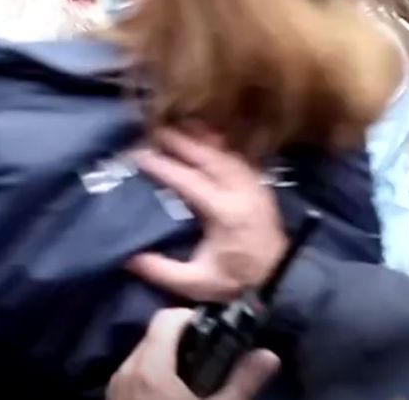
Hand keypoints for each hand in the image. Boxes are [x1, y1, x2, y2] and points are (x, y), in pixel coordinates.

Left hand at [108, 309, 278, 399]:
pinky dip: (154, 376)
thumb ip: (242, 382)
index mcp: (149, 368)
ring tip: (197, 380)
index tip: (216, 330)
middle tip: (213, 356)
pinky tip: (175, 397)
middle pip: (153, 336)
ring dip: (169, 359)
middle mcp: (125, 371)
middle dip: (183, 340)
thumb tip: (267, 355)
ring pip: (142, 356)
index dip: (192, 317)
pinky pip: (133, 376)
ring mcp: (115, 388)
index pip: (166, 318)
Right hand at [127, 130, 287, 301]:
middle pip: (209, 157)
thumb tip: (127, 257)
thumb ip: (161, 271)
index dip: (164, 166)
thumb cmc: (236, 281)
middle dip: (180, 142)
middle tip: (154, 130)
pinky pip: (238, 156)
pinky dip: (220, 143)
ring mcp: (254, 185)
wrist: (280, 280)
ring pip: (225, 152)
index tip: (140, 155)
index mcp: (226, 213)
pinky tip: (205, 135)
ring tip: (176, 125)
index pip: (190, 181)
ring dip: (200, 137)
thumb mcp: (196, 283)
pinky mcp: (260, 184)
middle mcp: (242, 192)